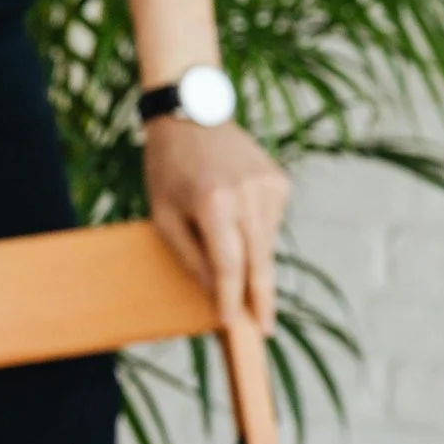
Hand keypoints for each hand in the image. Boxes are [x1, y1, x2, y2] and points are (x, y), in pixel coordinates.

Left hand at [144, 118, 289, 331]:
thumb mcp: (163, 215)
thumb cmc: (169, 167)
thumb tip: (215, 292)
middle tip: (265, 331)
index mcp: (215, 202)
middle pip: (259, 260)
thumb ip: (190, 256)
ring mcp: (270, 186)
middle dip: (261, 298)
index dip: (232, 298)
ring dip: (253, 259)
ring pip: (266, 243)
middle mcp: (249, 194)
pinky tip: (237, 215)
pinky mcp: (280, 181)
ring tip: (226, 238)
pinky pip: (271, 223)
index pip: (229, 265)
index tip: (234, 325)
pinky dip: (257, 232)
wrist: (192, 113)